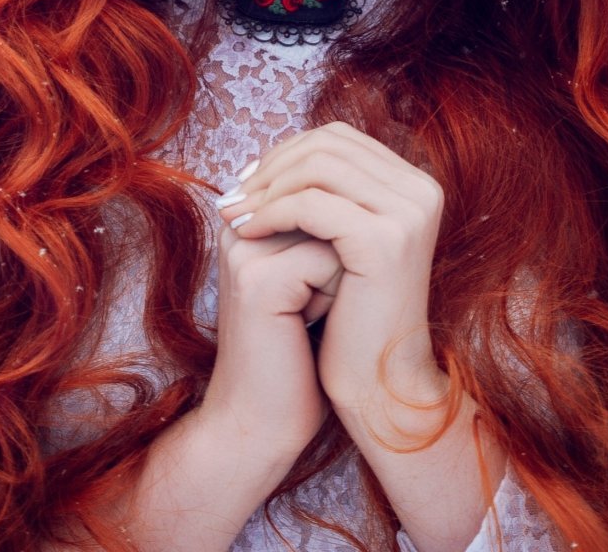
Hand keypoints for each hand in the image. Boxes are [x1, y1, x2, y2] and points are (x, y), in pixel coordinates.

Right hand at [199, 211, 345, 460]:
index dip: (340, 246)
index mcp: (249, 217)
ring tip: (303, 316)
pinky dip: (333, 297)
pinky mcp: (258, 278)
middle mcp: (240, 223)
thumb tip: (367, 186)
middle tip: (305, 308)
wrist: (259, 421)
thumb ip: (322, 228)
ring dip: (340, 276)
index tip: (309, 291)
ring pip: (336, 230)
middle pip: (332, 208)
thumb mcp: (311, 277)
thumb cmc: (295, 355)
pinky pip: (331, 261)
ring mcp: (245, 249)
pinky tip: (302, 328)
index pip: (326, 195)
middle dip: (340, 258)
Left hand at [213, 121, 446, 420]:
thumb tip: (266, 157)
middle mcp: (421, 191)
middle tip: (235, 196)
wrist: (377, 386)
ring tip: (236, 215)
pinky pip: (311, 204)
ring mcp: (408, 213)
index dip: (287, 153)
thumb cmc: (352, 319)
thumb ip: (322, 195)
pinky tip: (247, 233)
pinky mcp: (385, 240)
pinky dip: (271, 212)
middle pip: (328, 145)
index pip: (339, 139)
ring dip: (267, 188)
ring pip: (318, 167)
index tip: (249, 181)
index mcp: (414, 186)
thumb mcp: (339, 245)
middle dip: (273, 166)